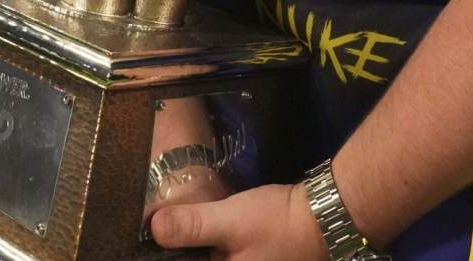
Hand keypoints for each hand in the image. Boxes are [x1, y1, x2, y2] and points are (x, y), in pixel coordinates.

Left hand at [150, 181, 327, 260]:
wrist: (321, 216)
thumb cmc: (276, 223)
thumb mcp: (230, 221)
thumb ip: (192, 226)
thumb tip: (153, 229)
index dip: (167, 256)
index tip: (151, 245)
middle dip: (179, 251)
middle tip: (161, 232)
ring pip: (208, 257)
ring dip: (192, 249)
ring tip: (173, 232)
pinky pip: (221, 257)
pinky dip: (208, 249)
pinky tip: (196, 236)